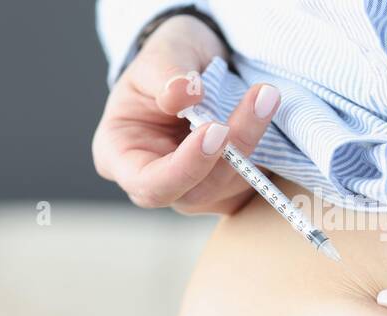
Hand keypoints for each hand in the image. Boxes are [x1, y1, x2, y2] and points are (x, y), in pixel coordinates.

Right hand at [92, 15, 280, 214]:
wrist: (194, 64)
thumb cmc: (165, 63)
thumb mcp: (159, 54)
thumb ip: (165, 73)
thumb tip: (184, 94)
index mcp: (120, 155)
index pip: (148, 183)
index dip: (184, 167)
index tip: (214, 129)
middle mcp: (155, 180)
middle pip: (194, 190)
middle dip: (231, 152)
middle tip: (258, 102)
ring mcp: (192, 187)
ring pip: (227, 186)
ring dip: (253, 142)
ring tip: (266, 95)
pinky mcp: (225, 185)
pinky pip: (248, 180)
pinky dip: (263, 150)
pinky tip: (265, 112)